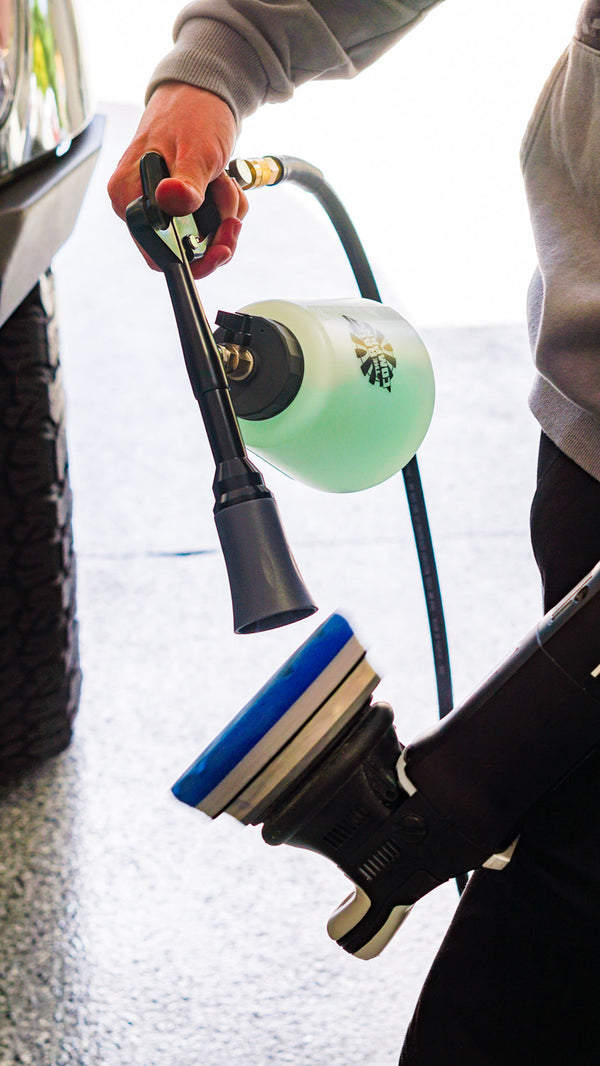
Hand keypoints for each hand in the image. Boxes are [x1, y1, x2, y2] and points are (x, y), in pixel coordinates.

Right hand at [107, 82, 247, 277]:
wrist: (202, 90)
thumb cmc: (193, 113)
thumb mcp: (195, 151)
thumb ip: (186, 184)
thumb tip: (170, 201)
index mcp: (129, 197)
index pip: (156, 255)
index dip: (193, 260)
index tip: (221, 247)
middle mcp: (139, 205)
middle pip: (184, 249)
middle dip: (217, 229)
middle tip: (229, 199)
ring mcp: (160, 204)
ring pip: (202, 235)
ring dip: (224, 212)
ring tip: (224, 179)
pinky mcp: (179, 200)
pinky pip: (208, 220)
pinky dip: (225, 205)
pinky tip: (224, 181)